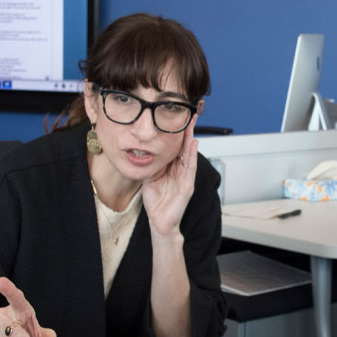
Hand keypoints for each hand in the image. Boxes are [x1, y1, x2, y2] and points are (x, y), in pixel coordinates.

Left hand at [140, 114, 199, 238]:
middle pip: (184, 147)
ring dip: (190, 138)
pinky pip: (190, 168)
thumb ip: (150, 165)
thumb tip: (143, 150)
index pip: (175, 147)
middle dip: (187, 131)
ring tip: (191, 124)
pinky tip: (193, 144)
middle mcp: (180, 171)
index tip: (176, 118)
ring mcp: (185, 178)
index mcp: (171, 169)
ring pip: (189, 154)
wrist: (159, 222)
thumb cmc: (156, 202)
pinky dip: (192, 155)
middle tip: (189, 114)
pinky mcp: (187, 186)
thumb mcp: (149, 178)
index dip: (177, 134)